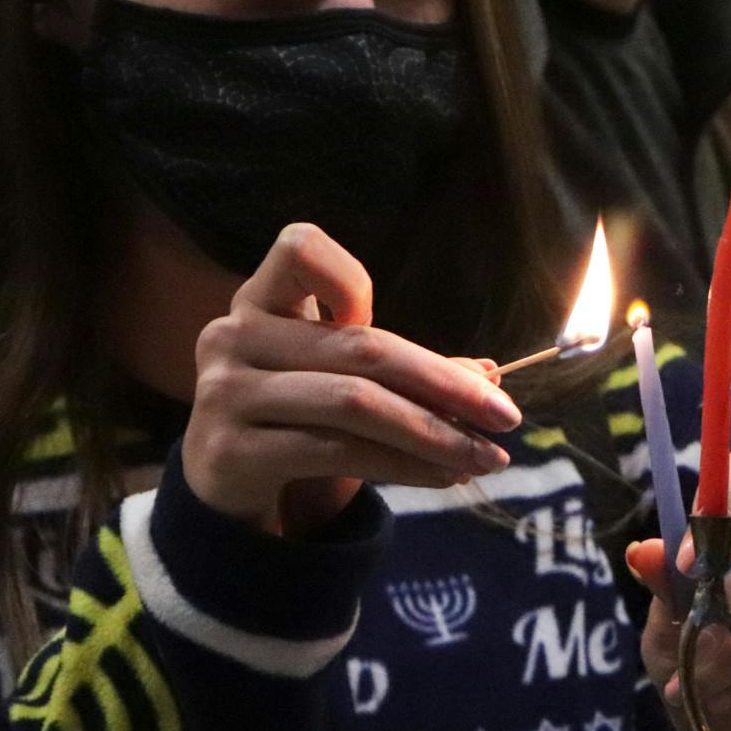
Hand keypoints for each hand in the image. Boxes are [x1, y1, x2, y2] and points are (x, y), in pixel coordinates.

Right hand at [182, 223, 520, 535]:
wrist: (224, 483)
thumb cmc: (295, 414)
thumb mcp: (342, 380)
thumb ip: (404, 369)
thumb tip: (488, 374)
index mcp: (259, 299)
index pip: (299, 247)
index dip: (349, 278)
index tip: (386, 321)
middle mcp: (232, 335)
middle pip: (360, 347)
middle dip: (446, 384)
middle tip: (506, 416)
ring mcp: (224, 394)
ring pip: (354, 405)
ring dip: (435, 435)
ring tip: (485, 456)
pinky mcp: (230, 452)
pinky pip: (338, 452)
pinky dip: (405, 466)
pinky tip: (445, 475)